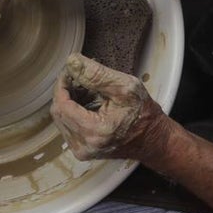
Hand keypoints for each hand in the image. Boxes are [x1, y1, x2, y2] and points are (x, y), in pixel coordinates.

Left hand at [51, 54, 169, 160]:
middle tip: (81, 77)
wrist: (154, 139)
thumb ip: (96, 74)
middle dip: (67, 92)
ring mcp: (82, 151)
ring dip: (71, 101)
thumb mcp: (125, 87)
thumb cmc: (143, 114)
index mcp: (94, 132)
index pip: (62, 105)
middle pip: (59, 112)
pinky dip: (75, 111)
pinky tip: (90, 103)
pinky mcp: (82, 150)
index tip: (70, 71)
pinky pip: (69, 126)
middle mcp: (84, 146)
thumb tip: (71, 62)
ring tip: (90, 90)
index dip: (62, 85)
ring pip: (62, 119)